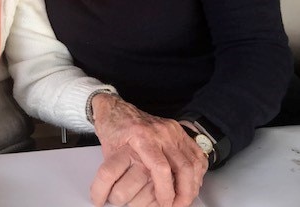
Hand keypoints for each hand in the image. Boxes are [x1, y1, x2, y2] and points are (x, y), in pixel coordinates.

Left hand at [89, 94, 206, 206]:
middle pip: (184, 167)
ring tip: (185, 198)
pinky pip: (196, 153)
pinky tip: (192, 182)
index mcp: (142, 136)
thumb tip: (112, 197)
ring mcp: (172, 131)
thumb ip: (115, 174)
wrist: (115, 108)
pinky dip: (197, 171)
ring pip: (194, 162)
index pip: (161, 168)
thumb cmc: (112, 127)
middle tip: (177, 206)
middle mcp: (161, 132)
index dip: (165, 191)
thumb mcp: (108, 151)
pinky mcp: (178, 131)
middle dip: (184, 193)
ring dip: (193, 185)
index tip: (164, 204)